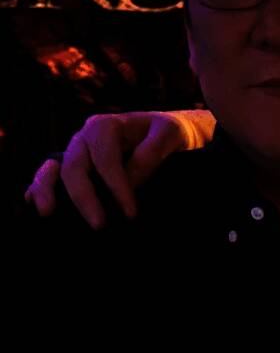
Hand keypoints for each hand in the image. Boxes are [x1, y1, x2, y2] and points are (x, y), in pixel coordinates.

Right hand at [24, 111, 191, 229]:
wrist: (162, 133)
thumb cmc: (166, 132)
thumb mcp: (169, 134)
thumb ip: (150, 154)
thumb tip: (130, 183)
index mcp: (104, 126)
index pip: (105, 160)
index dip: (117, 187)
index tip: (131, 213)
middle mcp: (83, 139)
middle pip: (74, 168)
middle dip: (84, 198)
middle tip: (99, 226)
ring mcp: (74, 154)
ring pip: (52, 171)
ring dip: (46, 192)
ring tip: (48, 214)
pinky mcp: (72, 168)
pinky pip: (49, 179)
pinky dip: (39, 192)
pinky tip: (37, 209)